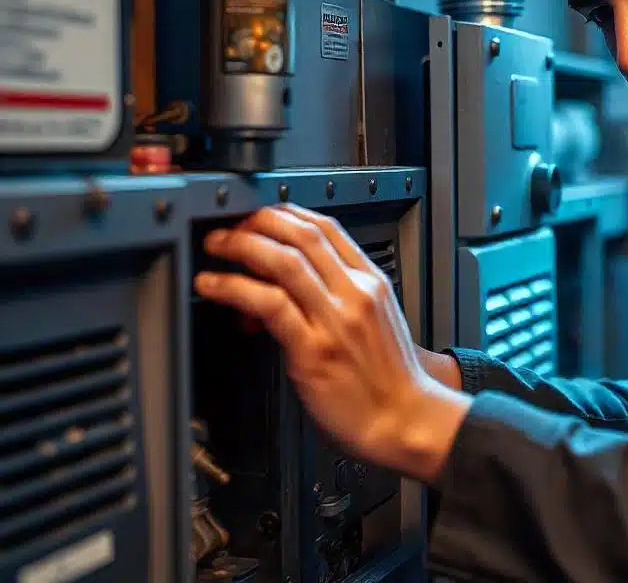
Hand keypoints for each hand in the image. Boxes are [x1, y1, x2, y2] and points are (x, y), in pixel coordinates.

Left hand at [193, 203, 470, 481]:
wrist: (406, 420)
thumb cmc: (389, 381)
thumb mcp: (375, 324)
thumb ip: (339, 300)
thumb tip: (289, 288)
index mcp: (372, 284)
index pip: (328, 228)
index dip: (286, 213)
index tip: (260, 216)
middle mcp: (355, 294)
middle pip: (303, 235)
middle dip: (258, 221)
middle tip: (229, 225)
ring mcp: (336, 319)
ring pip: (284, 261)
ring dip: (241, 245)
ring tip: (215, 246)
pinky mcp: (314, 349)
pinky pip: (269, 304)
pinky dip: (234, 288)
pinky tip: (214, 285)